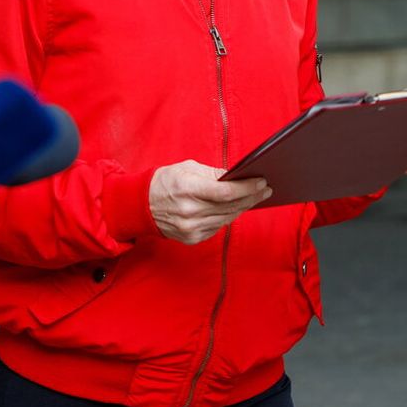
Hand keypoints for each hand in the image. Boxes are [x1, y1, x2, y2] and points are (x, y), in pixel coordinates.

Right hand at [149, 160, 270, 243]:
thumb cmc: (165, 181)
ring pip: (226, 218)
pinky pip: (217, 227)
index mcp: (188, 190)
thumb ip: (213, 174)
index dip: (246, 187)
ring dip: (243, 208)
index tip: (261, 181)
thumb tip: (236, 177)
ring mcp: (190, 228)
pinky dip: (228, 217)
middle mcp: (189, 212)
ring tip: (256, 197)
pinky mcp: (191, 238)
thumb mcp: (188, 168)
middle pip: (230, 207)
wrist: (141, 205)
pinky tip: (237, 208)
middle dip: (251, 197)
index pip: (225, 192)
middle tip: (265, 189)